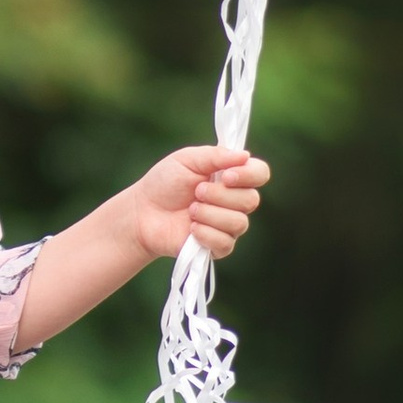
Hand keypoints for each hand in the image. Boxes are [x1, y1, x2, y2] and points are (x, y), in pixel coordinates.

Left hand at [119, 145, 268, 266]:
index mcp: (232, 176)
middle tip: (196, 192)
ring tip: (190, 210)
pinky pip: (226, 243)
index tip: (226, 176)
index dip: (249, 175)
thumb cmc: (164, 182)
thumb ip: (216, 155)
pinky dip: (206, 233)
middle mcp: (235, 201)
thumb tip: (245, 156)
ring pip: (240, 223)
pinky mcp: (218, 247)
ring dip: (210, 214)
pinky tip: (191, 228)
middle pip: (251, 200)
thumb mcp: (187, 159)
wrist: (142, 212)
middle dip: (220, 195)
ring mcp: (228, 225)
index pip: (260, 173)